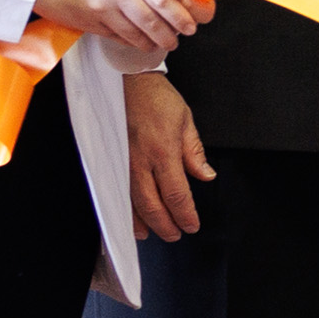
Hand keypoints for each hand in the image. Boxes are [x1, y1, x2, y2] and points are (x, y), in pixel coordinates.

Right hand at [41, 0, 201, 58]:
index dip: (180, 14)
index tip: (190, 24)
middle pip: (153, 19)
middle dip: (170, 33)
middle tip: (179, 39)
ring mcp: (104, 8)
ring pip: (137, 32)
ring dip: (153, 42)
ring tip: (162, 44)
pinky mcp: (91, 23)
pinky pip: (119, 37)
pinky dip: (132, 42)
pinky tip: (139, 43)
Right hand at [125, 71, 212, 239]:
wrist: (127, 82)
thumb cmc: (156, 98)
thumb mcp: (185, 121)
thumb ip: (194, 153)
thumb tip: (206, 176)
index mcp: (163, 152)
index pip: (176, 194)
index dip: (185, 214)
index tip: (192, 225)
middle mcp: (141, 162)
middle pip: (152, 205)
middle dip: (165, 225)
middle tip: (176, 235)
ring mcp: (123, 163)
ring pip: (132, 203)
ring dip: (143, 223)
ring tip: (152, 235)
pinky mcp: (112, 161)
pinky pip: (118, 192)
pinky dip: (125, 210)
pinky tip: (129, 219)